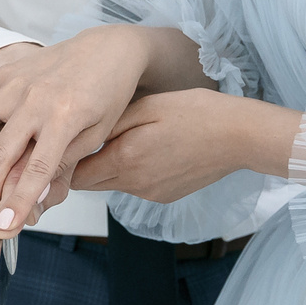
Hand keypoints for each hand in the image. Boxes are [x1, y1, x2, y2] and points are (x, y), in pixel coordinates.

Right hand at [0, 27, 154, 235]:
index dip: (18, 200)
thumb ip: (63, 162)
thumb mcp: (96, 134)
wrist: (105, 49)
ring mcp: (15, 82)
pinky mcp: (3, 72)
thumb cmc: (106, 96)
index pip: (36, 168)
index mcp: (66, 115)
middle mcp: (36, 97)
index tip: (4, 225)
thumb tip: (33, 198)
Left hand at [72, 90, 294, 203]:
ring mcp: (151, 194)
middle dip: (84, 165)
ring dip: (110, 167)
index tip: (67, 143)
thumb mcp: (146, 107)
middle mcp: (135, 184)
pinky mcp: (165, 197)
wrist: (238, 136)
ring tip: (127, 140)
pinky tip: (151, 151)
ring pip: (113, 184)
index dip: (66, 161)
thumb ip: (109, 125)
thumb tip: (79, 138)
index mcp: (126, 160)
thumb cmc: (195, 112)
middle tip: (89, 140)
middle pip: (90, 184)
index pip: (75, 175)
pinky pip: (135, 187)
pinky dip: (132, 173)